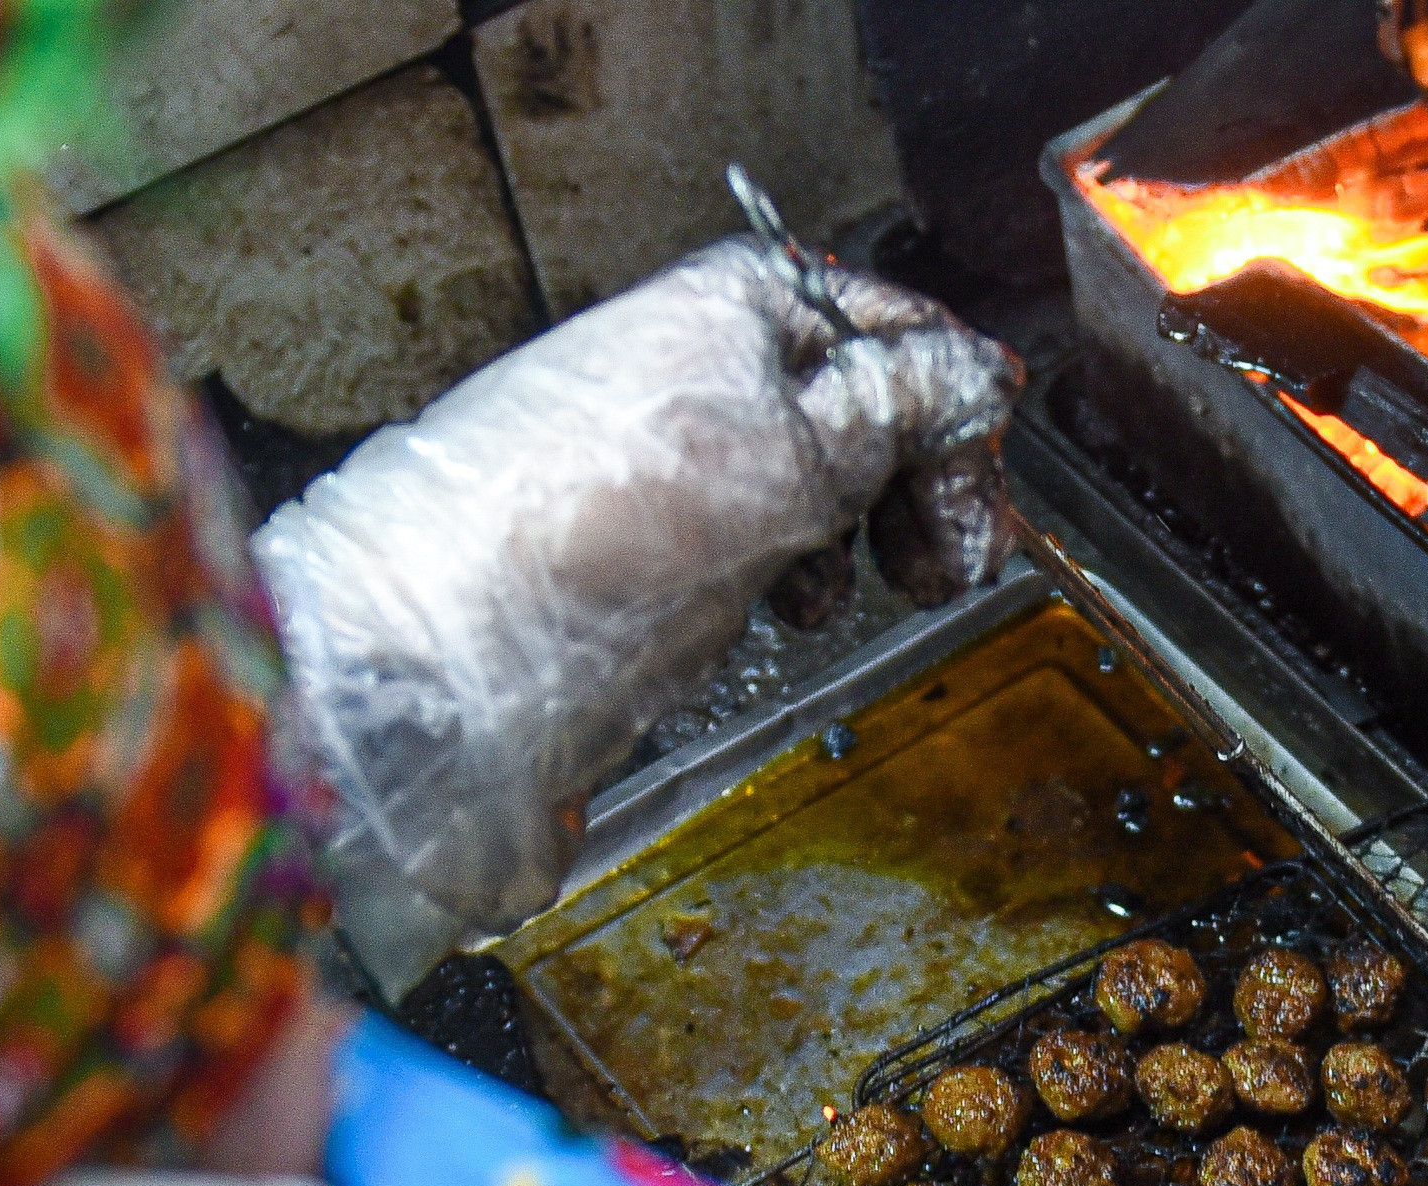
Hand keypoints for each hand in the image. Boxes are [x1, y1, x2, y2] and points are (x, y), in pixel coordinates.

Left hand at [256, 240, 1022, 938]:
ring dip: (854, 544)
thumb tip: (982, 378)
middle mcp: (709, 366)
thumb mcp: (800, 451)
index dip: (960, 417)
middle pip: (867, 414)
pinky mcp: (644, 539)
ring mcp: (676, 455)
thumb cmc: (601, 528)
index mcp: (747, 304)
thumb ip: (907, 407)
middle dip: (914, 492)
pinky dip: (784, 580)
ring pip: (818, 487)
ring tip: (849, 595)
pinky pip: (755, 544)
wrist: (442, 638)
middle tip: (942, 569)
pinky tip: (777, 613)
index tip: (985, 506)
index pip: (900, 330)